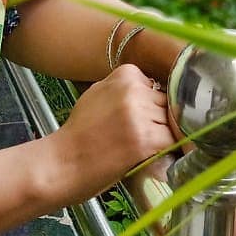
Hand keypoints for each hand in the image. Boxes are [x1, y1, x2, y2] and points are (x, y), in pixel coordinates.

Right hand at [41, 64, 175, 206]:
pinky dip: (170, 150)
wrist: (63, 162)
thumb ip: (125, 89)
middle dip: (160, 120)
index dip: (152, 105)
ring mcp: (139, 113)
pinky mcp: (145, 139)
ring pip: (171, 121)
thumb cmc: (79, 132)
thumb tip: (153, 91)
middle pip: (166, 102)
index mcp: (125, 73)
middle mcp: (133, 89)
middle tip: (146, 136)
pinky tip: (157, 156)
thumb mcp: (99, 93)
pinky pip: (172, 140)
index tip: (143, 119)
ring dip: (165, 135)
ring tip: (147, 147)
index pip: (156, 86)